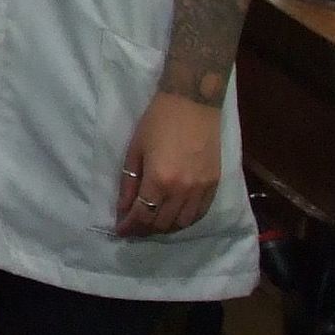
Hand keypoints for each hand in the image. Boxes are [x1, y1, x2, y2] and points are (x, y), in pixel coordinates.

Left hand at [116, 92, 222, 235]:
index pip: (142, 216)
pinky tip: (175, 215)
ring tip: (152, 222)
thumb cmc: (157, 122)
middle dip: (144, 228)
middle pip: (162, 223)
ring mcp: (201, 189)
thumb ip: (129, 182)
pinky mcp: (214, 184)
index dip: (129, 227)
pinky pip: (200, 213)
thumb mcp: (135, 150)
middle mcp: (182, 190)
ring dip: (165, 227)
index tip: (120, 230)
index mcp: (159, 180)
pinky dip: (185, 219)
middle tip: (134, 225)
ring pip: (182, 223)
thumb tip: (123, 208)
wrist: (192, 104)